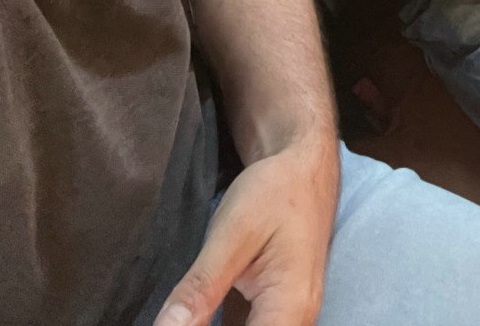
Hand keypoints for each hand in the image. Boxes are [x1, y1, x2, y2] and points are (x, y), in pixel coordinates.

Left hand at [152, 141, 336, 325]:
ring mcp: (290, 320)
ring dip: (212, 325)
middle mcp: (297, 323)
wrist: (304, 168)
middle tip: (176, 317)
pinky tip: (198, 315)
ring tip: (189, 312)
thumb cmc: (275, 192)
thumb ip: (201, 288)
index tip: (176, 322)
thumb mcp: (232, 234)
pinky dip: (219, 323)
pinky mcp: (277, 314)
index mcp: (288, 310)